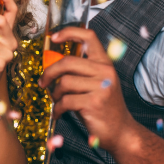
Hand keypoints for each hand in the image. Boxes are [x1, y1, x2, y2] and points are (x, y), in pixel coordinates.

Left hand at [38, 27, 138, 149]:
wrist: (121, 131)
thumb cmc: (103, 107)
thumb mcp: (96, 84)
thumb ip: (80, 72)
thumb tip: (52, 64)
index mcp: (105, 63)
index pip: (89, 37)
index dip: (70, 32)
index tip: (55, 37)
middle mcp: (105, 72)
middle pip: (68, 62)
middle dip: (50, 72)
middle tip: (43, 82)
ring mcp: (101, 87)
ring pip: (64, 82)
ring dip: (56, 94)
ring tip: (58, 101)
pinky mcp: (94, 103)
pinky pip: (65, 101)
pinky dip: (58, 108)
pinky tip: (59, 112)